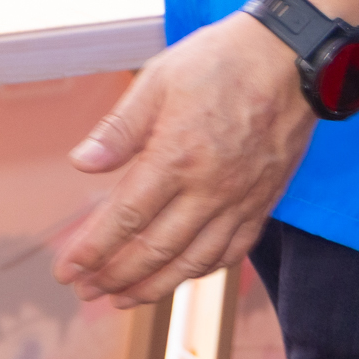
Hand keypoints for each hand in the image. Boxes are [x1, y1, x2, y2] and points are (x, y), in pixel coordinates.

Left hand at [53, 12, 312, 304]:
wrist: (292, 60)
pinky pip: (230, 252)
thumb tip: (82, 164)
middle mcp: (210, 189)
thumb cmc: (220, 62)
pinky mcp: (263, 203)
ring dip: (154, 287)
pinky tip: (179, 276)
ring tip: (123, 298)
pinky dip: (200, 272)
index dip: (92, 251)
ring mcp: (240, 201)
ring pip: (192, 262)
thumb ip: (119, 129)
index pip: (125, 219)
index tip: (66, 270)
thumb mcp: (158, 80)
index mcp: (176, 157)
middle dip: (114, 277)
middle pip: (155, 251)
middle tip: (85, 291)